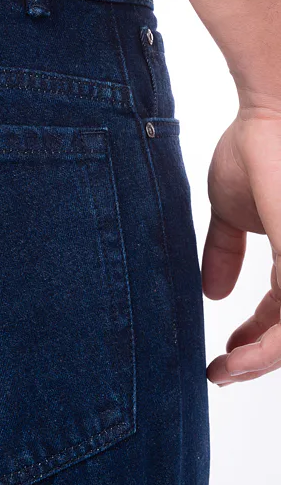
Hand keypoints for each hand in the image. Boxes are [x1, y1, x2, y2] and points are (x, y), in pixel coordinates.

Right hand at [204, 102, 280, 385]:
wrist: (273, 112)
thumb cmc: (257, 147)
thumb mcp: (230, 210)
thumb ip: (225, 251)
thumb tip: (211, 290)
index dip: (257, 335)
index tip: (225, 350)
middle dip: (258, 356)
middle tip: (222, 371)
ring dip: (260, 363)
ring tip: (224, 373)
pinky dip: (265, 351)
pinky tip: (235, 360)